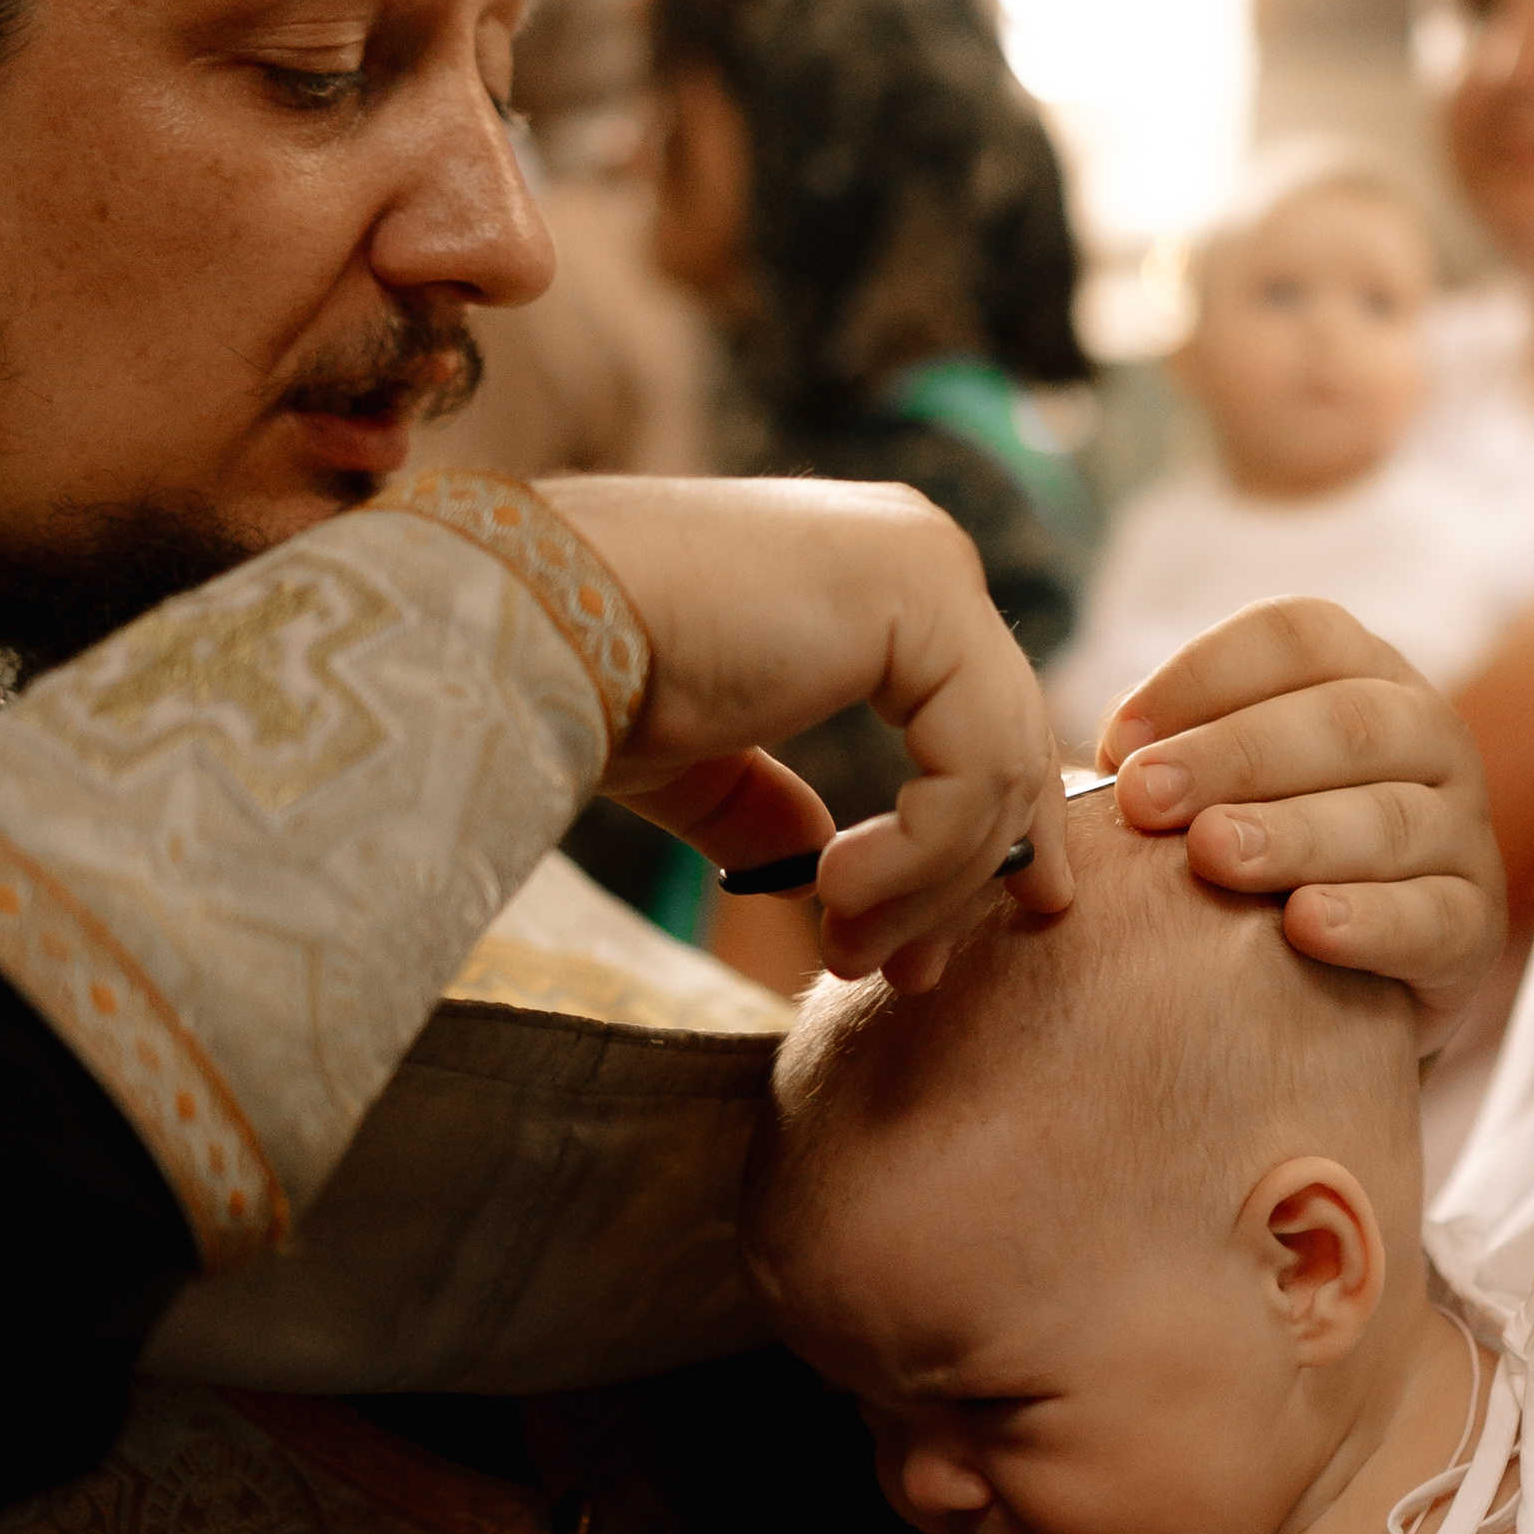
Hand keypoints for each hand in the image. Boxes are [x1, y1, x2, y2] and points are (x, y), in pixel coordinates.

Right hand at [536, 473, 1068, 987]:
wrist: (530, 625)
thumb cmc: (591, 681)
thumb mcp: (706, 763)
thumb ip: (775, 809)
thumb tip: (821, 870)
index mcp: (879, 582)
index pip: (977, 729)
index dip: (970, 852)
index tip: (928, 954)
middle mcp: (922, 555)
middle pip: (1002, 752)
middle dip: (963, 884)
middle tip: (910, 978)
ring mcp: (930, 567)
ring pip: (997, 770)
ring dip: (928, 887)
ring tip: (845, 950)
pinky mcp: (925, 597)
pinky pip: (973, 763)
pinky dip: (922, 851)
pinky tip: (838, 891)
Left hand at [1084, 599, 1503, 1050]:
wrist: (1335, 987)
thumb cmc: (1249, 860)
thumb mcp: (1210, 789)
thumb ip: (1161, 759)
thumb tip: (1095, 760)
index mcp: (1362, 675)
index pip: (1299, 636)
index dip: (1205, 676)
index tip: (1118, 740)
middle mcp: (1429, 737)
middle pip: (1347, 722)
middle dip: (1237, 756)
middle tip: (1145, 801)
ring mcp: (1461, 831)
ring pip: (1391, 818)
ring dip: (1295, 833)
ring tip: (1212, 856)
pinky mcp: (1474, 929)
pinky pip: (1433, 916)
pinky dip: (1370, 920)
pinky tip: (1304, 929)